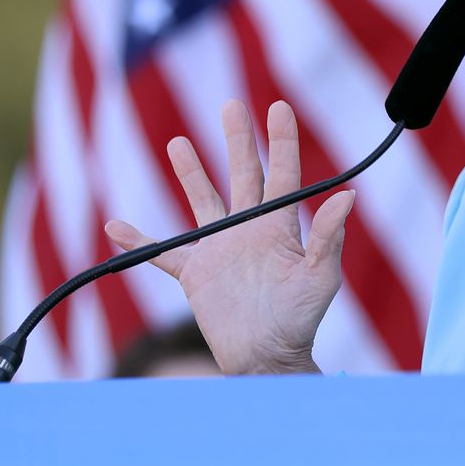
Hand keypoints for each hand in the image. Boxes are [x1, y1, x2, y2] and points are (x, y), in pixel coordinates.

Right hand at [105, 100, 353, 375]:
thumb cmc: (301, 321)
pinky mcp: (196, 273)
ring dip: (191, 173)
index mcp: (280, 227)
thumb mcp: (320, 278)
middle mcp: (249, 230)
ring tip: (177, 142)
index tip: (279, 105)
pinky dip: (138, 242)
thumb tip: (347, 196)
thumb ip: (328, 238)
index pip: (282, 174)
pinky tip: (117, 226)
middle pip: (243, 175)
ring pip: (203, 201)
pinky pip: (162, 253)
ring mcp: (220, 249)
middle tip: (232, 105)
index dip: (281, 140)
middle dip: (237, 140)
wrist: (268, 359)